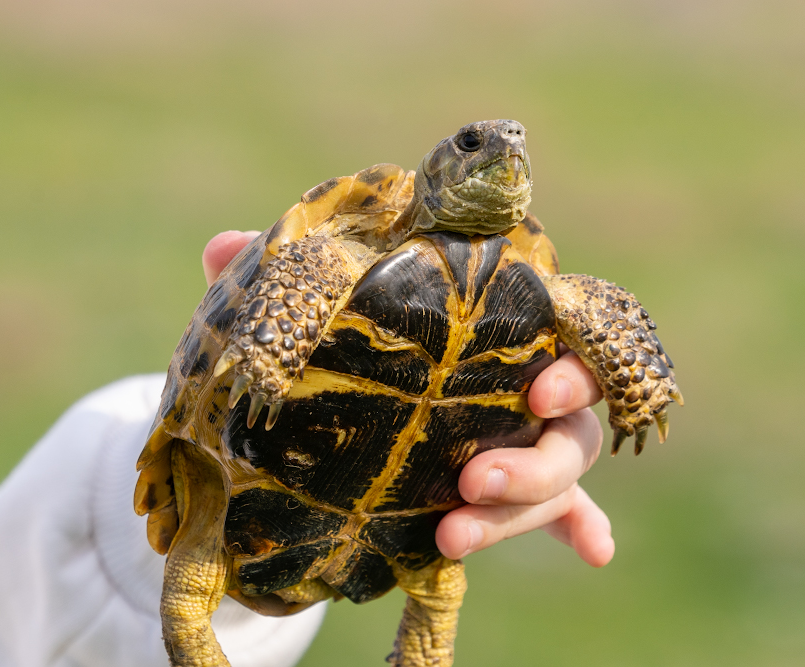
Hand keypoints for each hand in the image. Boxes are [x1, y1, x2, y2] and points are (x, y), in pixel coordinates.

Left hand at [203, 231, 614, 568]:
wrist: (331, 402)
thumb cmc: (333, 341)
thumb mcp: (304, 314)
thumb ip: (272, 280)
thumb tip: (219, 248)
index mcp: (487, 327)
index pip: (559, 334)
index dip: (573, 365)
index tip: (539, 390)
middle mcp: (517, 381)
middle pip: (572, 424)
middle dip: (539, 459)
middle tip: (473, 477)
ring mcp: (516, 438)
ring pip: (561, 476)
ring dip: (520, 510)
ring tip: (452, 534)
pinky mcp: (502, 486)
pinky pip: (560, 510)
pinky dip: (578, 526)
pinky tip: (597, 553)